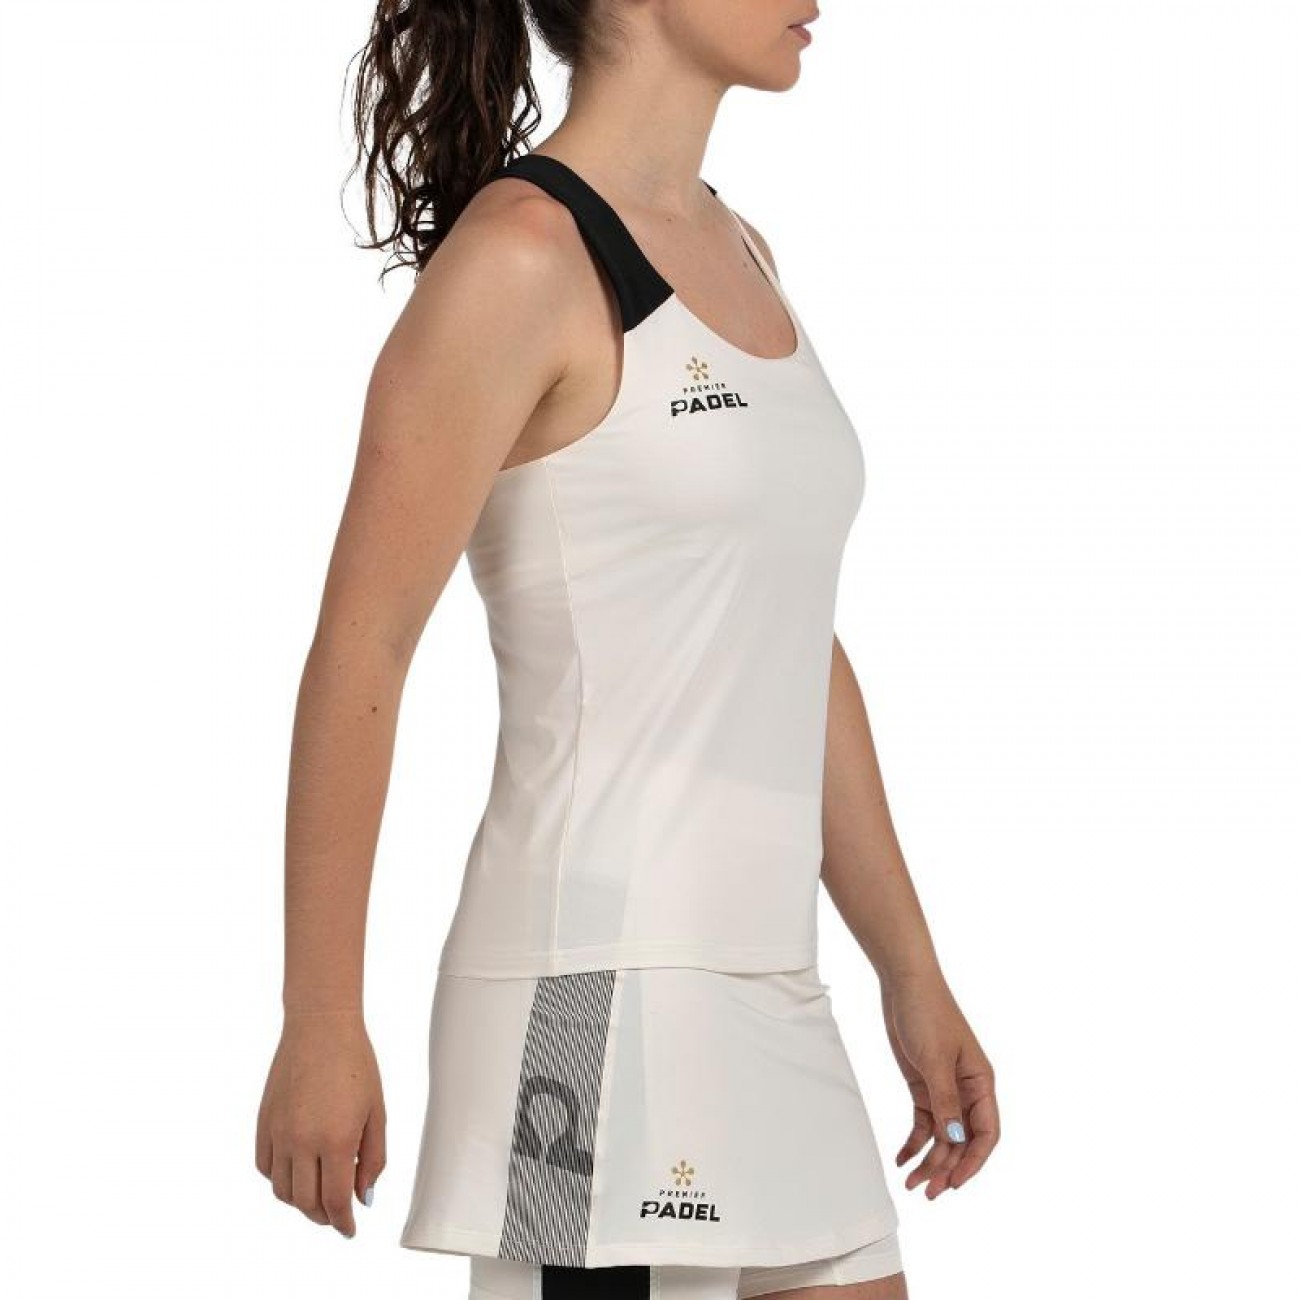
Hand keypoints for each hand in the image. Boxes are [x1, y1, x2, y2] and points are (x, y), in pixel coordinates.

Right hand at [255, 1010, 386, 1236]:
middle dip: (323, 1216)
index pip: (334, 1201)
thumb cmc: (356, 1064)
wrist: (320, 1027)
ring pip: (282, 1190)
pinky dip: (280, 1180)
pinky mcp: (264, 1122)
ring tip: (318, 1194)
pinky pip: (265, 1167)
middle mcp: (302, 1141)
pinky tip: (297, 1171)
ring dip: (300, 1202)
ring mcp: (278, 1133)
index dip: (343, 1222)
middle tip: (338, 1214)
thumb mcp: (376, 1112)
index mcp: (336, 1139)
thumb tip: (362, 1196)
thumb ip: (373, 1158)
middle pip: (306, 1203)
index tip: (350, 1229)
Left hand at [879, 969, 998, 1198]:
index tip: (954, 1184)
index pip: (985, 1134)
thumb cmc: (927, 1013)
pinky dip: (915, 1141)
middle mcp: (967, 1090)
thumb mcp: (935, 1059)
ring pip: (942, 1135)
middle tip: (925, 1191)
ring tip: (911, 1183)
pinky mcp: (923, 1084)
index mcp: (981, 1083)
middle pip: (962, 1140)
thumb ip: (945, 1101)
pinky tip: (902, 1158)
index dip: (973, 1162)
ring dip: (929, 1159)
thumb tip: (954, 1141)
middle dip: (946, 1168)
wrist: (904, 983)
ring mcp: (944, 1088)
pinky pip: (923, 1121)